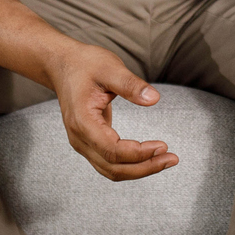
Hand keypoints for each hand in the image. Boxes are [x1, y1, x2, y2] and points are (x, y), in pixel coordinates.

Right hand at [45, 42, 177, 180]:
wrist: (62, 65)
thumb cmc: (84, 64)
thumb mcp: (109, 68)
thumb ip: (131, 84)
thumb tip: (154, 99)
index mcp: (82, 121)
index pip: (112, 150)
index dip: (138, 153)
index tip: (162, 145)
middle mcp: (79, 138)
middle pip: (113, 168)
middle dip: (145, 167)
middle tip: (172, 158)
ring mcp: (82, 143)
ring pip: (112, 170)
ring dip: (139, 170)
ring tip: (165, 160)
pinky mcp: (89, 142)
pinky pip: (110, 163)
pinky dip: (131, 165)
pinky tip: (149, 157)